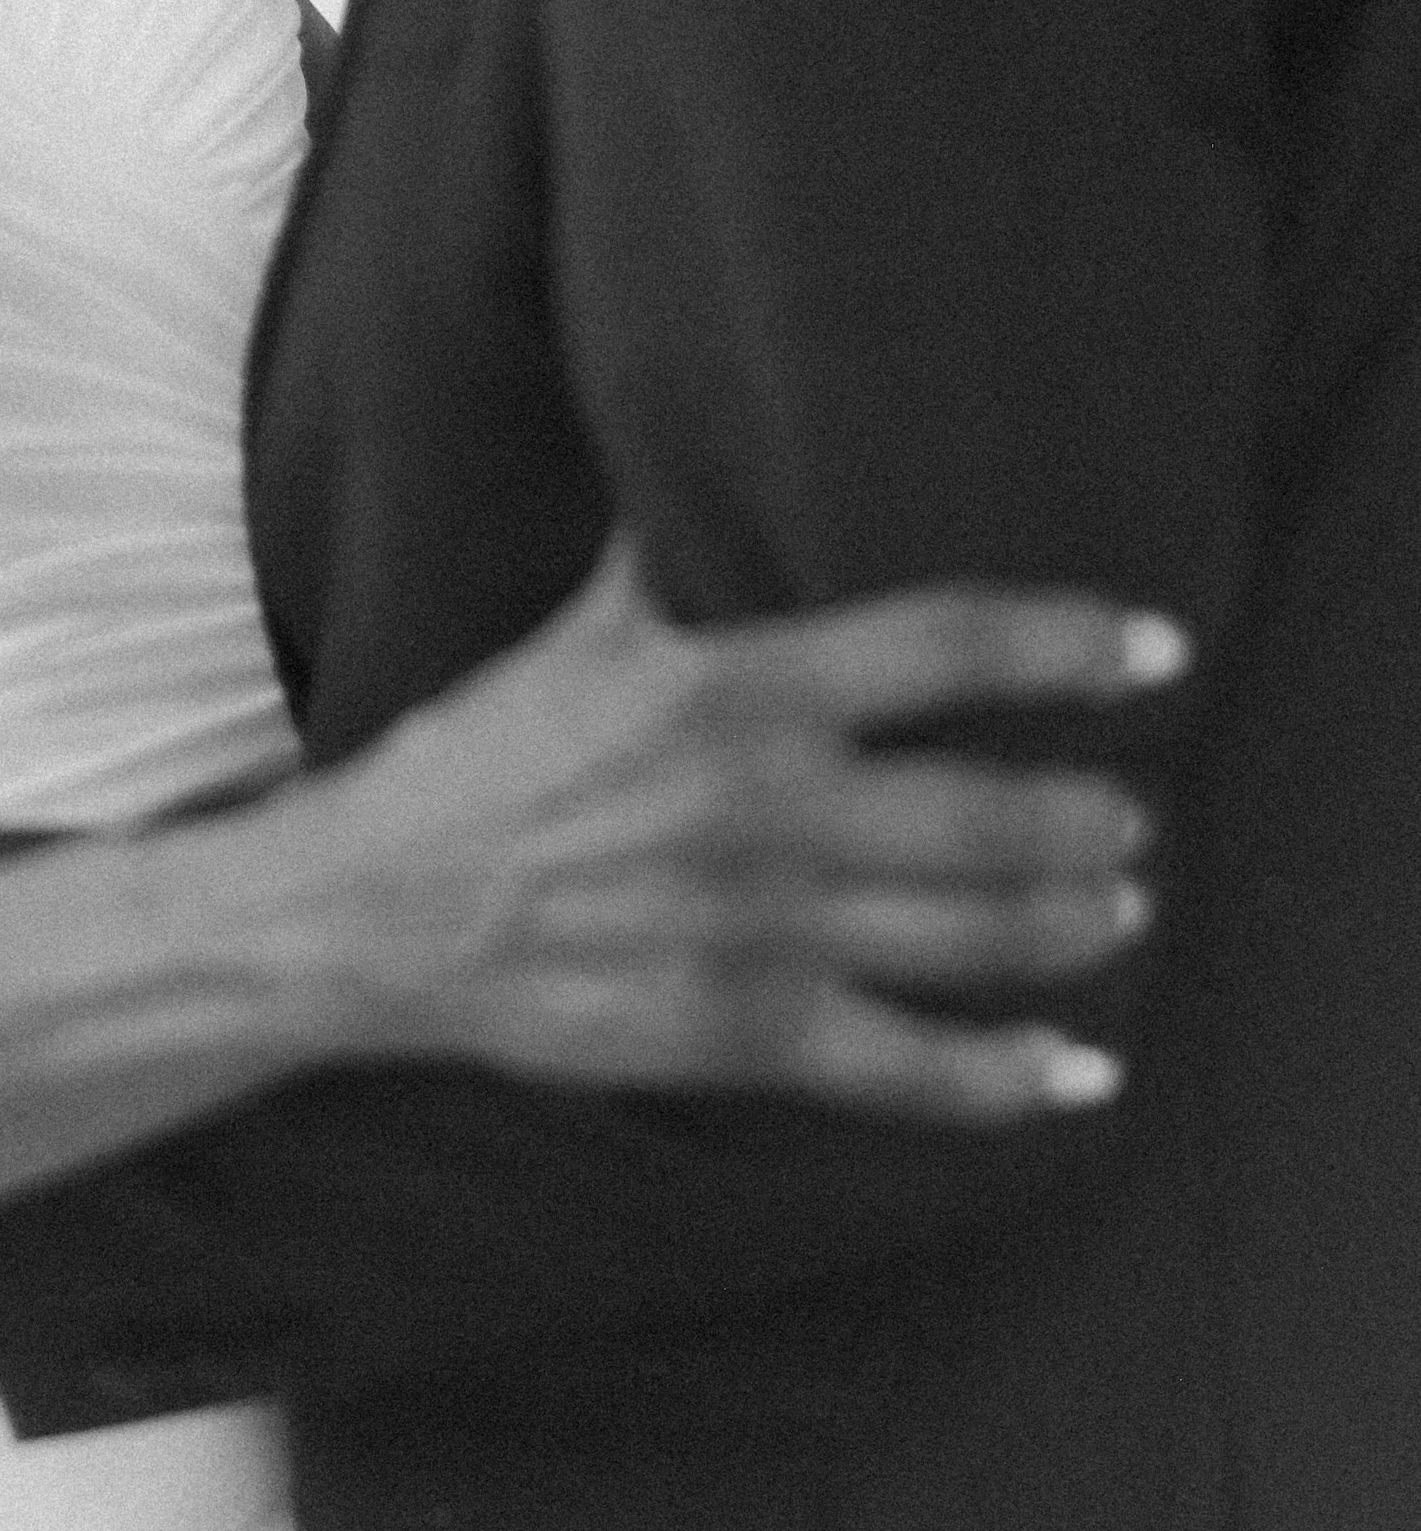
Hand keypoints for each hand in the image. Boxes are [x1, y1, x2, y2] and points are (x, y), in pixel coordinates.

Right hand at [318, 544, 1184, 1118]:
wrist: (376, 911)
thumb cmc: (479, 760)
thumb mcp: (576, 634)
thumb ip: (661, 559)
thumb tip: (695, 456)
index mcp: (731, 687)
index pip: (942, 646)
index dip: (1063, 645)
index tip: (1153, 648)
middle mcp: (762, 806)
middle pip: (984, 810)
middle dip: (1084, 816)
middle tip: (1133, 815)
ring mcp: (756, 930)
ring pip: (966, 934)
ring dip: (1068, 927)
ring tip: (1120, 911)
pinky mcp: (737, 1034)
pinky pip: (904, 1066)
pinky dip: (1003, 1075)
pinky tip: (1073, 1072)